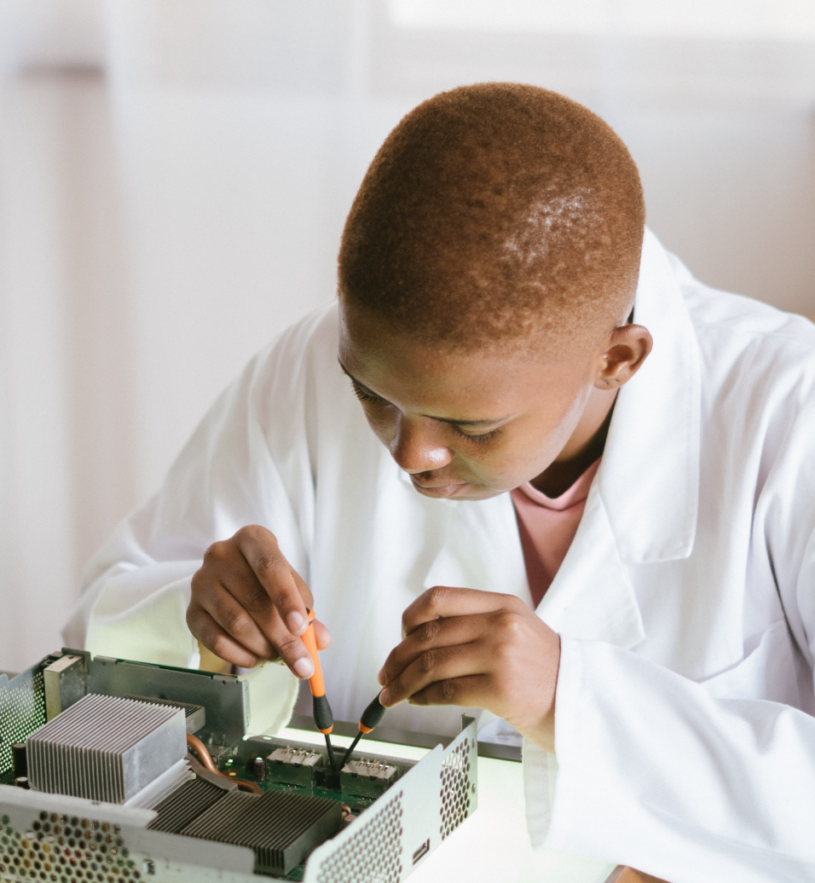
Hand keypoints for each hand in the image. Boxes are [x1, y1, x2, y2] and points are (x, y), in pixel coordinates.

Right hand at [187, 525, 330, 676]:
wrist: (231, 583)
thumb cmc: (266, 581)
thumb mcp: (290, 586)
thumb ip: (306, 612)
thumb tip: (321, 640)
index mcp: (252, 539)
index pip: (269, 566)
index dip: (286, 598)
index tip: (301, 627)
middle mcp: (221, 554)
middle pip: (254, 600)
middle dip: (282, 636)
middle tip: (300, 661)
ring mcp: (201, 582)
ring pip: (235, 622)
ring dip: (262, 647)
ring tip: (278, 656)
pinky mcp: (191, 610)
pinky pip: (215, 640)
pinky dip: (241, 655)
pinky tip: (256, 658)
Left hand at [377, 587, 560, 751]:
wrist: (580, 701)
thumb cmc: (544, 670)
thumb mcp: (517, 628)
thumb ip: (476, 624)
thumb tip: (420, 639)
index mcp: (501, 604)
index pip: (439, 598)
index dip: (410, 618)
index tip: (400, 636)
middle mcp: (500, 624)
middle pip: (428, 634)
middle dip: (398, 657)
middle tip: (386, 673)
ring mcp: (501, 655)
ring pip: (432, 664)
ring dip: (403, 681)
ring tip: (392, 693)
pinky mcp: (500, 688)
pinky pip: (445, 690)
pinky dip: (422, 697)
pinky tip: (416, 701)